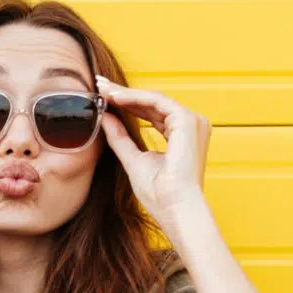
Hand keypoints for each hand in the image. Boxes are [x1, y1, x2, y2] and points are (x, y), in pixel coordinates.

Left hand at [95, 75, 211, 228]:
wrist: (175, 208)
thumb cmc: (159, 194)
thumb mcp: (133, 159)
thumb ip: (120, 138)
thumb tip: (104, 117)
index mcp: (181, 135)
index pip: (150, 113)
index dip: (126, 103)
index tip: (103, 96)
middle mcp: (191, 125)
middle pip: (151, 103)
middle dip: (123, 94)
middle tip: (99, 84)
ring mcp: (193, 121)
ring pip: (153, 99)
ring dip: (126, 94)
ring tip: (102, 89)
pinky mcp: (188, 120)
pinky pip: (157, 101)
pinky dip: (134, 98)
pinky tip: (114, 97)